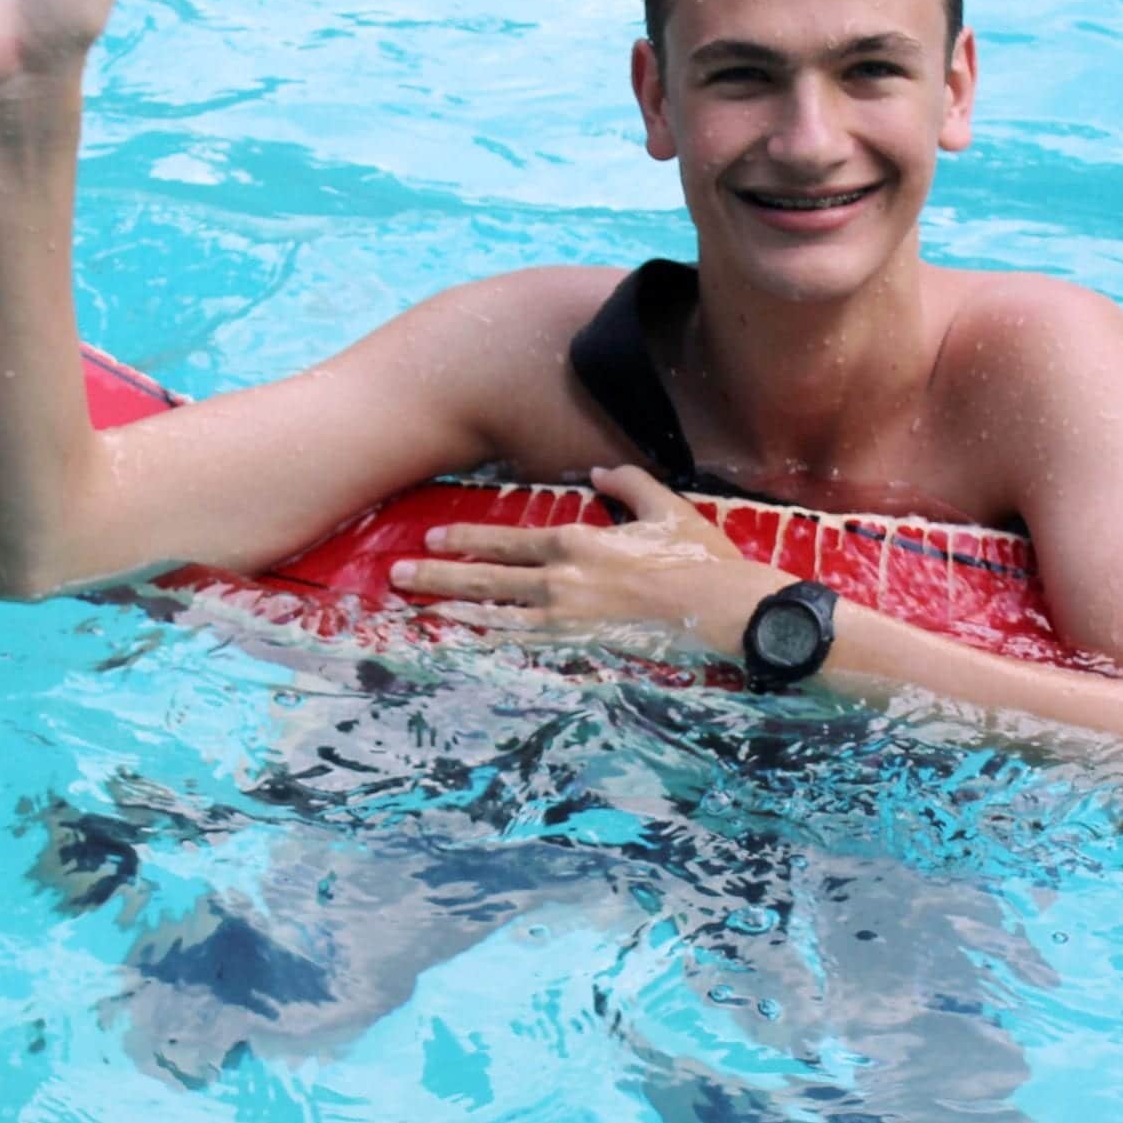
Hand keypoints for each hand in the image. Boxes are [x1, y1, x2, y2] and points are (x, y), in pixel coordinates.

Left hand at [389, 464, 783, 641]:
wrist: (724, 611)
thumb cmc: (699, 558)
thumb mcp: (666, 507)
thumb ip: (628, 483)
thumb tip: (598, 471)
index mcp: (578, 542)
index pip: (506, 541)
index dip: (465, 540)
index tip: (432, 539)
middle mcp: (561, 581)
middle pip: (487, 579)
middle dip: (438, 576)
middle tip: (398, 575)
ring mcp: (567, 621)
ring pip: (496, 617)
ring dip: (454, 612)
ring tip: (420, 611)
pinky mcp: (581, 651)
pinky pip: (526, 649)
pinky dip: (493, 647)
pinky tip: (469, 646)